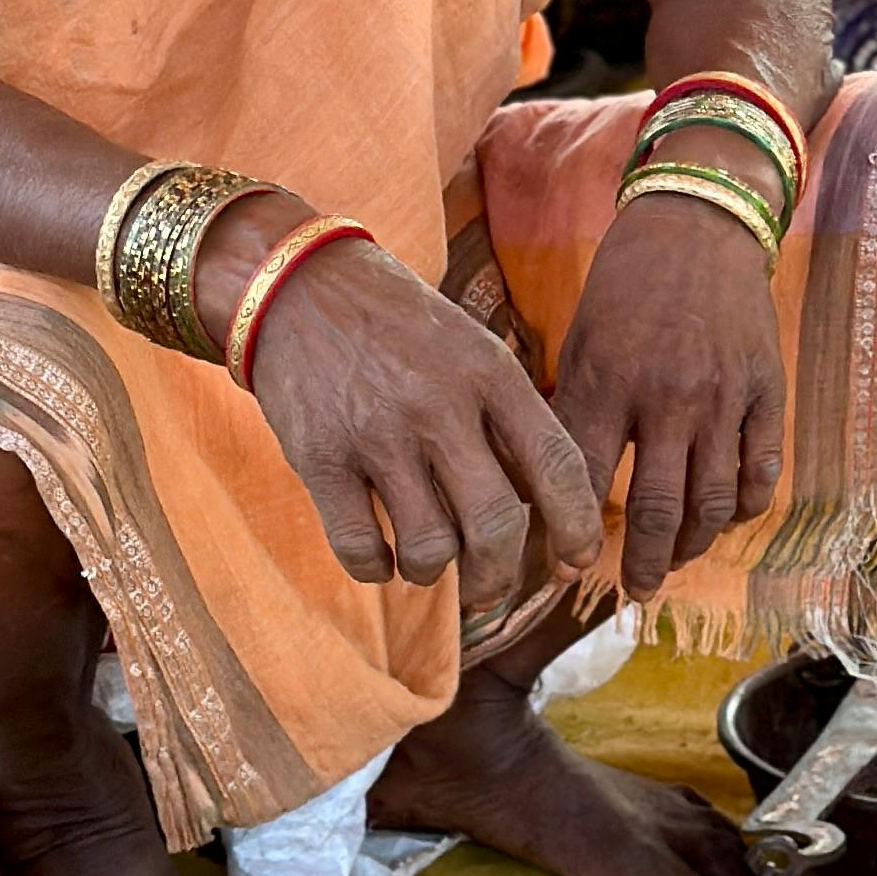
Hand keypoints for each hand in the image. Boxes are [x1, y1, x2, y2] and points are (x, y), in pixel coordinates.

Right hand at [228, 230, 602, 620]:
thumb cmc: (398, 326)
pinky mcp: (320, 458)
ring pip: (429, 548)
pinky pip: (359, 548)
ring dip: (432, 573)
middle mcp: (439, 405)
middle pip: (497, 525)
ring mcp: (377, 434)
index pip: (558, 465)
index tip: (579, 559)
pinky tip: (379, 559)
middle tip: (489, 590)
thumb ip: (507, 416)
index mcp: (489, 373)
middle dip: (499, 577)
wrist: (297, 285)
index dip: (578, 526)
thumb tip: (548, 510)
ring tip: (426, 563)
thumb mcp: (469, 346)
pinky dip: (375, 570)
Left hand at [552, 194, 787, 597]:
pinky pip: (760, 471)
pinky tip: (724, 520)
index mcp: (606, 379)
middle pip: (657, 509)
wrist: (697, 225)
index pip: (586, 480)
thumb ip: (574, 411)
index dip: (572, 534)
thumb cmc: (624, 285)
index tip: (564, 569)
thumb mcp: (580, 339)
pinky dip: (743, 507)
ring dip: (693, 546)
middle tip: (633, 591)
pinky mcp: (765, 390)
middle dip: (643, 564)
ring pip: (712, 502)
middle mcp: (666, 395)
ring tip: (675, 563)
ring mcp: (722, 395)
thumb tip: (548, 486)